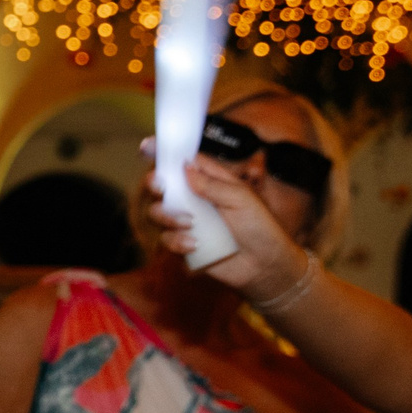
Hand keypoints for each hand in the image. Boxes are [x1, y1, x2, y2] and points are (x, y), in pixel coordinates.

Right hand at [143, 143, 310, 296]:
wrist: (264, 265)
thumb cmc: (260, 228)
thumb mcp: (241, 199)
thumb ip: (212, 184)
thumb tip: (186, 167)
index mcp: (210, 181)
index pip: (184, 162)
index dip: (165, 154)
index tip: (147, 147)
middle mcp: (194, 199)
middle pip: (161, 186)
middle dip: (155, 185)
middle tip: (161, 188)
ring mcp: (187, 222)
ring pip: (157, 213)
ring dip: (167, 217)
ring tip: (189, 224)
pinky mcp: (183, 244)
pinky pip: (165, 239)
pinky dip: (177, 241)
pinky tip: (195, 245)